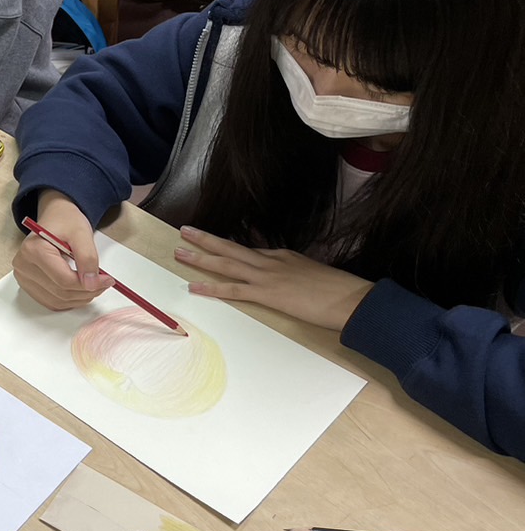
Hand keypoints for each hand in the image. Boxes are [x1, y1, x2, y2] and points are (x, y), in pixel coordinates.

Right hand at [12, 191, 113, 309]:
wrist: (55, 218)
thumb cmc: (66, 222)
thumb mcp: (82, 233)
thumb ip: (87, 258)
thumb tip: (91, 284)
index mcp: (33, 250)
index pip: (64, 279)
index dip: (89, 284)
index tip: (107, 280)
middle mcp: (23, 266)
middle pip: (60, 292)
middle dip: (87, 291)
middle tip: (104, 282)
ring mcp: (23, 277)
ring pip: (57, 301)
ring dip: (79, 298)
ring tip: (93, 285)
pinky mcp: (28, 285)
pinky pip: (51, 302)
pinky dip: (69, 301)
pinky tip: (79, 290)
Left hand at [175, 225, 372, 330]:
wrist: (352, 299)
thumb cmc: (339, 290)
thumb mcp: (313, 272)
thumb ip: (296, 270)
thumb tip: (288, 273)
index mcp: (282, 255)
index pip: (249, 249)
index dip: (227, 246)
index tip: (210, 239)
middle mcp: (271, 261)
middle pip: (231, 248)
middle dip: (205, 239)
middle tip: (184, 231)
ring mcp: (267, 276)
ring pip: (226, 263)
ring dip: (201, 257)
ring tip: (179, 250)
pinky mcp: (267, 294)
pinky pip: (232, 290)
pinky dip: (211, 288)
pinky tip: (194, 286)